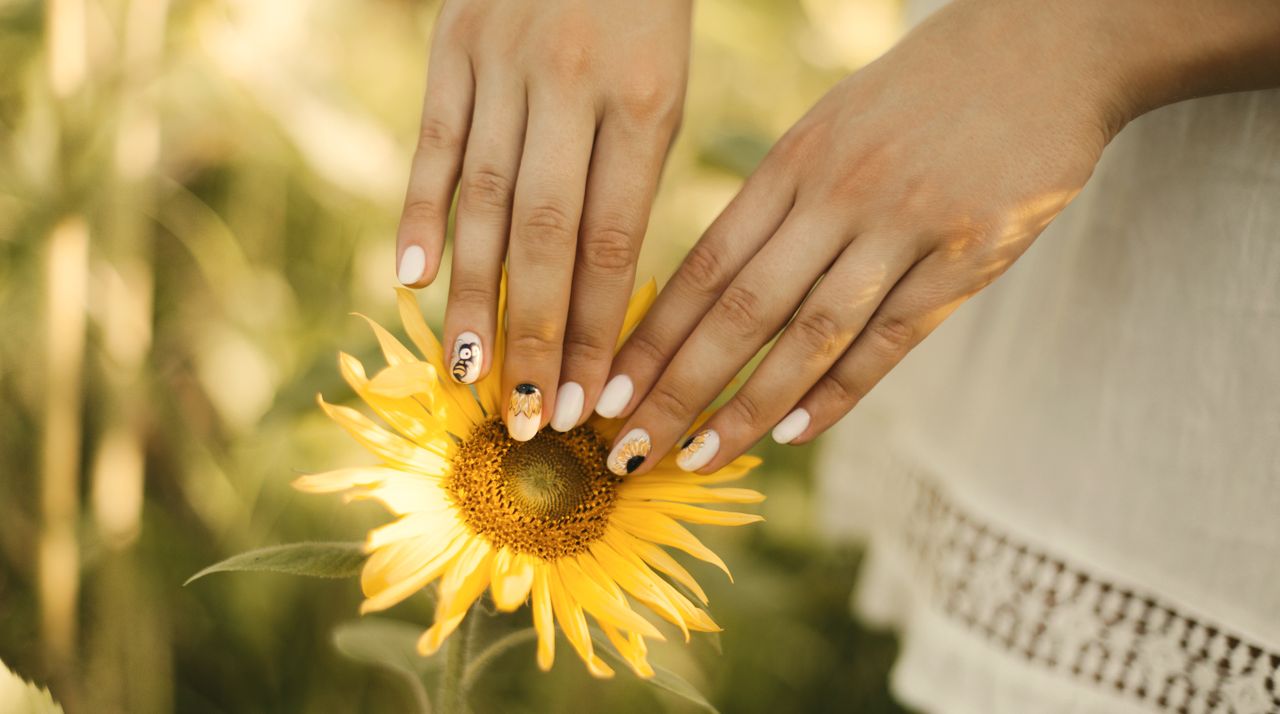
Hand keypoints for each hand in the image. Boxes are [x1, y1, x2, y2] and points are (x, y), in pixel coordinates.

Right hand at [395, 0, 689, 440]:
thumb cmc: (639, 18)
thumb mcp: (661, 90)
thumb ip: (626, 181)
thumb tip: (593, 296)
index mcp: (644, 103)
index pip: (615, 241)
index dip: (600, 329)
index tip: (592, 402)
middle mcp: (570, 86)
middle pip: (547, 236)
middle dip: (539, 335)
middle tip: (531, 417)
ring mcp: (503, 64)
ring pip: (483, 201)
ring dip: (473, 295)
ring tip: (469, 372)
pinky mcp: (450, 47)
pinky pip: (432, 142)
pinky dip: (420, 212)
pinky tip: (411, 279)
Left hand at [598, 0, 1141, 474]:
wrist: (1044, 45)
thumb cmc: (923, 92)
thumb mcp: (832, 128)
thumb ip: (781, 202)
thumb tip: (718, 284)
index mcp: (794, 164)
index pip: (704, 267)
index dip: (652, 337)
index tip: (607, 390)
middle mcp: (837, 197)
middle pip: (741, 312)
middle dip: (678, 388)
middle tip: (628, 449)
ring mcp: (903, 228)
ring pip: (810, 336)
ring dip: (748, 407)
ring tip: (698, 457)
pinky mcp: (969, 257)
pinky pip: (891, 339)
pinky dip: (840, 390)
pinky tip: (794, 431)